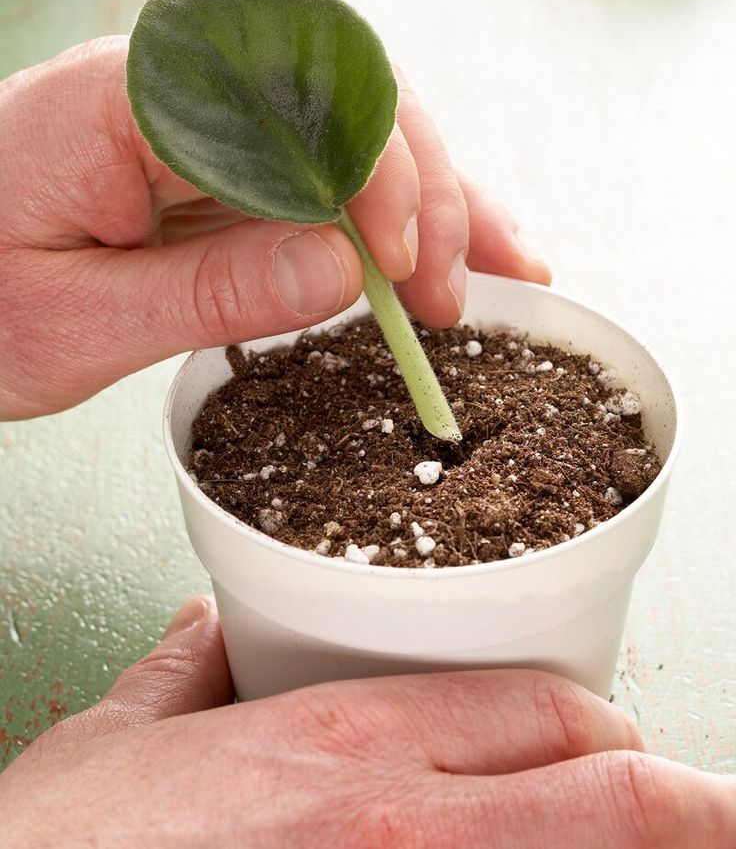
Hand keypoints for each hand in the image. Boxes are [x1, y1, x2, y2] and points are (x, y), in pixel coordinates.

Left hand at [0, 37, 548, 418]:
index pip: (288, 93)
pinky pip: (330, 173)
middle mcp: (181, 83)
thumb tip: (344, 274)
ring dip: (436, 201)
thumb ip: (209, 291)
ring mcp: (212, 118)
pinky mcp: (229, 159)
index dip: (367, 172)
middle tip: (452, 294)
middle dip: (422, 191)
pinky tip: (446, 256)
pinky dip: (396, 217)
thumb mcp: (75, 321)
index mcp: (125, 94)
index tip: (397, 266)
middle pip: (346, 95)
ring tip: (490, 276)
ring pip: (359, 129)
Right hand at [2, 597, 732, 847]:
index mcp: (336, 749)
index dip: (604, 729)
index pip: (538, 711)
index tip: (622, 742)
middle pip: (608, 801)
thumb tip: (208, 630)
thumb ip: (181, 674)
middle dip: (687, 806)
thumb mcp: (113, 747)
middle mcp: (393, 833)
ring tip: (683, 835)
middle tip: (714, 807)